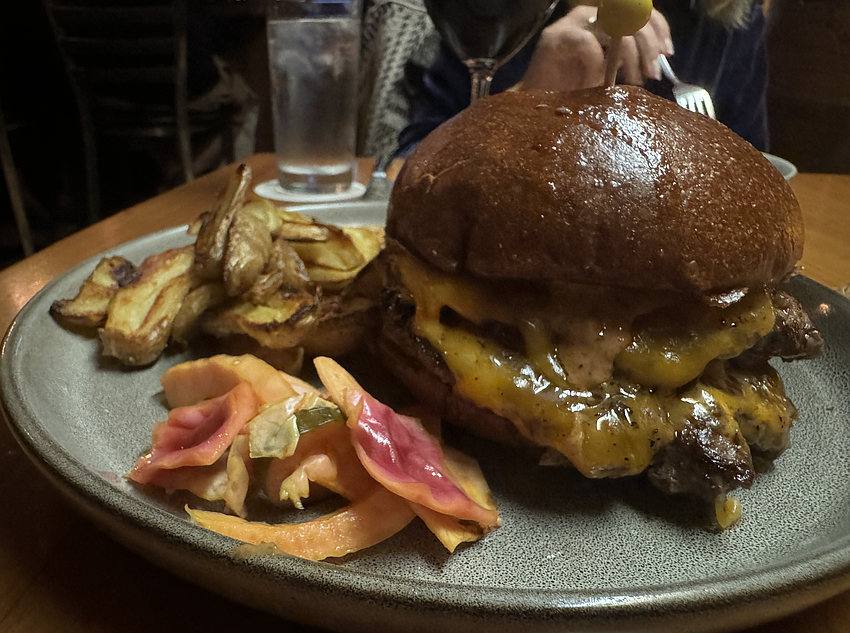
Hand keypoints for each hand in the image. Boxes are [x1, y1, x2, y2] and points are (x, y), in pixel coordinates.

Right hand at [520, 5, 673, 92]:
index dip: (658, 30)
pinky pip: (587, 43)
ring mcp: (572, 25)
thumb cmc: (572, 89)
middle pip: (631, 18)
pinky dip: (596, 63)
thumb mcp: (608, 71)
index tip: (666, 54)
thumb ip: (628, 60)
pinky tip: (596, 80)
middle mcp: (591, 16)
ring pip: (613, 28)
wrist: (537, 101)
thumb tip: (657, 60)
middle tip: (652, 73)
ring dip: (627, 56)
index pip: (640, 12)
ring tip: (630, 79)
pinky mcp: (555, 38)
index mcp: (605, 20)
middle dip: (646, 47)